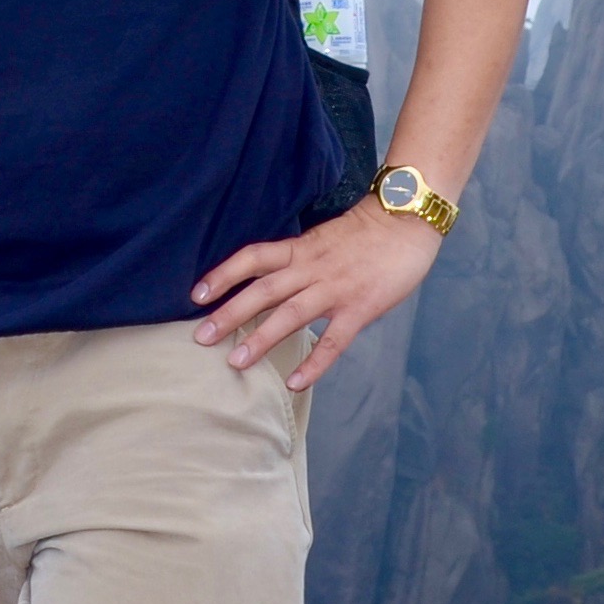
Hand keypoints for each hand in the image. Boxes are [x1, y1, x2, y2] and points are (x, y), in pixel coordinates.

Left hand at [192, 198, 443, 392]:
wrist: (407, 221)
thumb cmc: (366, 232)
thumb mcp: (322, 238)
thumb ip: (299, 259)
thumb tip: (273, 281)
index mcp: (301, 249)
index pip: (253, 258)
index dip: (223, 274)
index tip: (197, 294)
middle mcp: (311, 268)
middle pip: (262, 290)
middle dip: (229, 314)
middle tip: (200, 338)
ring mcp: (335, 289)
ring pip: (290, 315)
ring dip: (260, 339)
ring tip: (235, 362)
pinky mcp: (359, 309)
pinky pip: (332, 341)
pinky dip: (312, 364)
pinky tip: (293, 382)